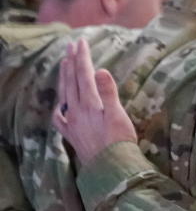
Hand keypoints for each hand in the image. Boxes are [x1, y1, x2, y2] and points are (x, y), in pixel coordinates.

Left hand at [52, 38, 136, 165]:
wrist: (110, 168)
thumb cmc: (119, 142)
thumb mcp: (117, 115)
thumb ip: (108, 93)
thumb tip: (100, 70)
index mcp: (89, 103)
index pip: (84, 75)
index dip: (83, 58)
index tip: (82, 42)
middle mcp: (76, 110)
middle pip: (72, 82)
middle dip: (72, 62)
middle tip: (72, 46)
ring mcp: (72, 122)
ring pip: (65, 94)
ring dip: (65, 77)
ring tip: (64, 64)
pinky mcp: (72, 134)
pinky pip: (60, 117)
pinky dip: (60, 105)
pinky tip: (61, 103)